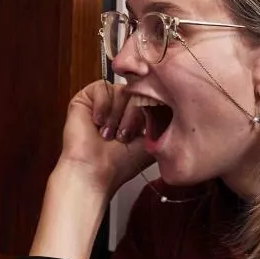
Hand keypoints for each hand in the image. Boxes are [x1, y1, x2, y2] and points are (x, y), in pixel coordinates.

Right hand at [58, 79, 155, 195]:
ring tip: (108, 134)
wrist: (95, 171)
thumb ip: (163, 120)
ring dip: (117, 115)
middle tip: (124, 136)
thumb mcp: (153, 140)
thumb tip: (172, 103)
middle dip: (133, 115)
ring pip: (121, 90)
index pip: (151, 96)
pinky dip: (102, 106)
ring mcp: (106, 101)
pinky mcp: (87, 97)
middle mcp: (122, 107)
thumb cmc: (120, 163)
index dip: (150, 107)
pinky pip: (102, 87)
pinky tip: (98, 123)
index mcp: (138, 116)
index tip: (145, 125)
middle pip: (138, 91)